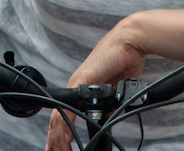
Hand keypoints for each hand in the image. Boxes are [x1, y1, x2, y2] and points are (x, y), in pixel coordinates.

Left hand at [45, 19, 148, 150]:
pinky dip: (67, 122)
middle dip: (55, 139)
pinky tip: (65, 136)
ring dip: (59, 136)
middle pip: (58, 117)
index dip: (58, 133)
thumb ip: (106, 105)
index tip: (57, 148)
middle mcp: (76, 86)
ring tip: (60, 150)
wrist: (128, 43)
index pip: (63, 115)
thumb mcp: (113, 91)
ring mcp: (78, 82)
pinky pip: (72, 105)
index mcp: (81, 89)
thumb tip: (105, 118)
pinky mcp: (83, 79)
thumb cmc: (122, 61)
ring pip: (61, 114)